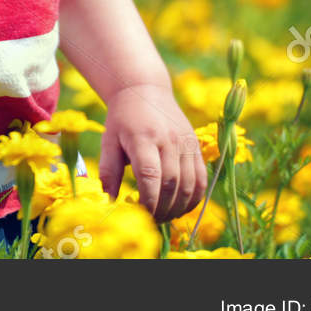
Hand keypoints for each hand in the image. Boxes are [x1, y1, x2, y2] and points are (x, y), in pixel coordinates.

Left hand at [98, 83, 206, 221]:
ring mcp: (185, 142)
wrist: (144, 90)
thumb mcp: (108, 140)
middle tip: (150, 221)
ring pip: (189, 184)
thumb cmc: (122, 119)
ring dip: (178, 207)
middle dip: (161, 208)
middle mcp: (168, 139)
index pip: (150, 175)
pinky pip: (201, 178)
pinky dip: (194, 198)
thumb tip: (110, 201)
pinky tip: (180, 207)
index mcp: (143, 137)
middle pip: (171, 183)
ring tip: (163, 217)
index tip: (139, 214)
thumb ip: (109, 170)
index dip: (148, 200)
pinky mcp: (195, 145)